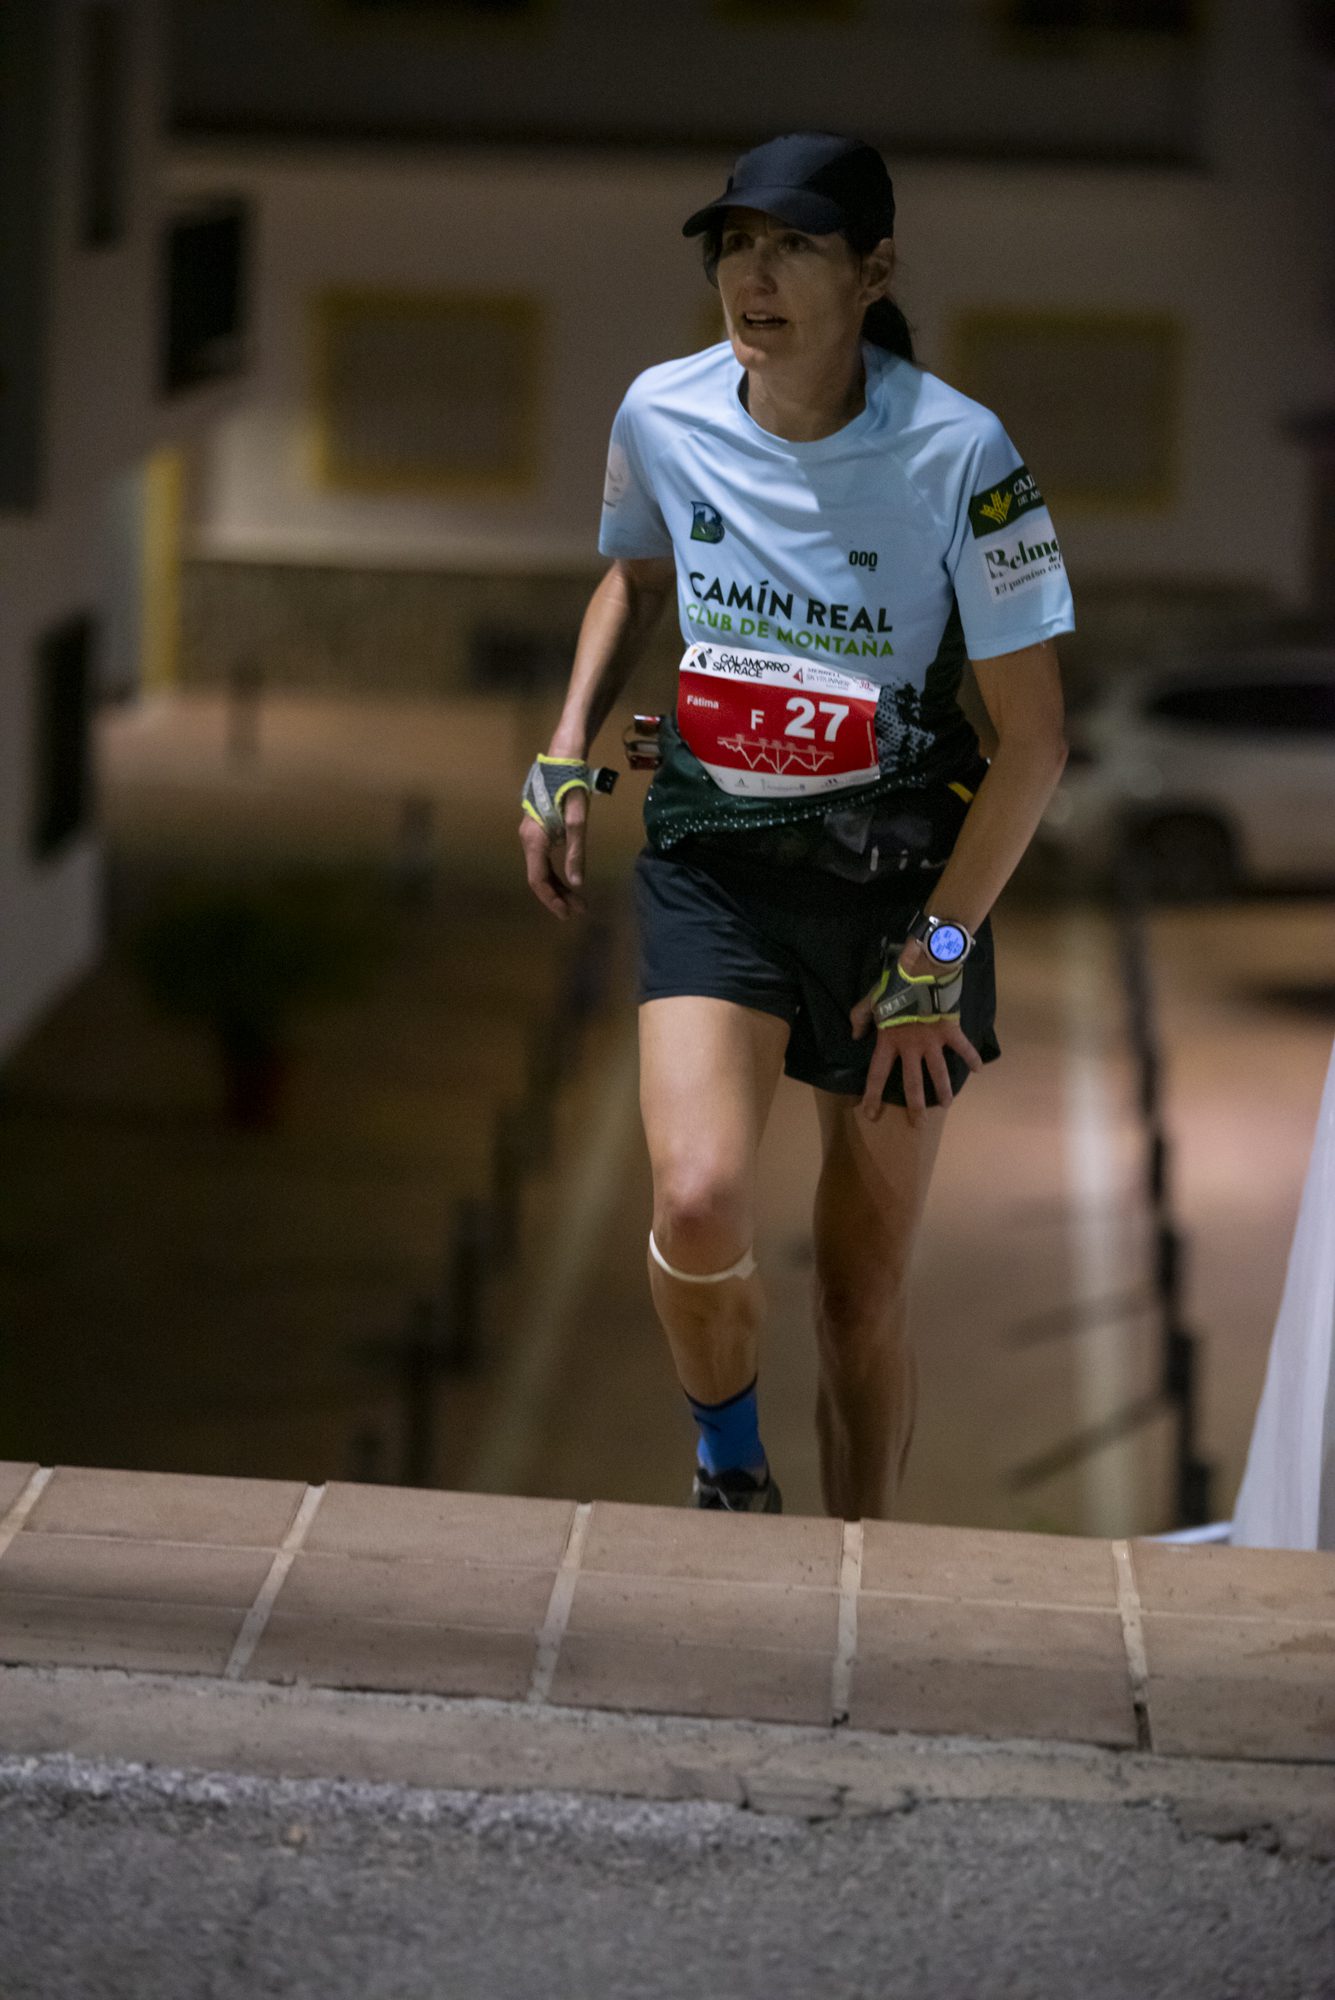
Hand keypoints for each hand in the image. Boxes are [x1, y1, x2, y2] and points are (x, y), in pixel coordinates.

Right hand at [519, 786, 588, 919]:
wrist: (562, 760)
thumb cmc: (570, 788)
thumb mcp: (578, 821)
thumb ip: (576, 853)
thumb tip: (578, 883)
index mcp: (534, 840)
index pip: (538, 880)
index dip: (552, 900)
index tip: (567, 913)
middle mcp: (527, 840)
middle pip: (539, 878)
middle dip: (558, 896)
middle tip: (579, 909)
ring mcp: (530, 835)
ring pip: (541, 869)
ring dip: (558, 886)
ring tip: (577, 900)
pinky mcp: (537, 830)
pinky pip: (542, 859)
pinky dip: (555, 873)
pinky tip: (568, 880)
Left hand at [849, 962, 981, 1127]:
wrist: (921, 970)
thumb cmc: (894, 985)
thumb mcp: (871, 1001)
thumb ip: (860, 1018)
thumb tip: (855, 1035)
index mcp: (889, 1042)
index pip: (877, 1074)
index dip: (872, 1095)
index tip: (870, 1114)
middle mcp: (911, 1047)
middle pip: (912, 1082)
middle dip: (915, 1105)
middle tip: (918, 1124)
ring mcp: (932, 1041)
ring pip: (938, 1072)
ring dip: (944, 1090)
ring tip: (947, 1105)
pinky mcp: (949, 1031)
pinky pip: (962, 1047)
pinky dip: (971, 1056)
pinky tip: (979, 1069)